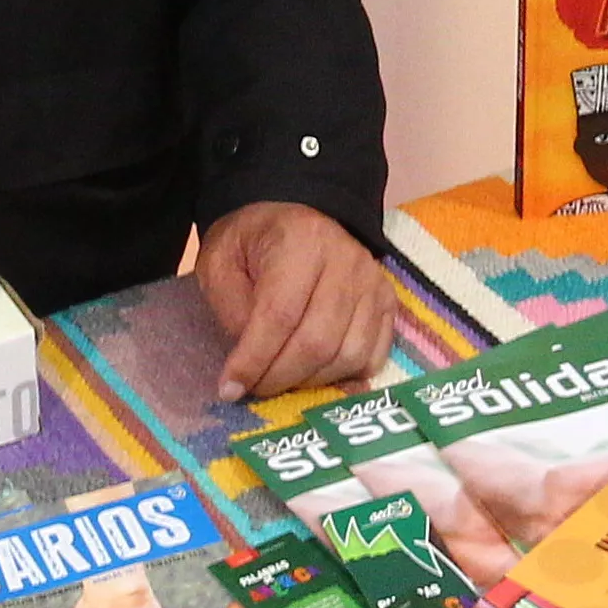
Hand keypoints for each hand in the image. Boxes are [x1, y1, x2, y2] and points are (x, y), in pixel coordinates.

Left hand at [196, 199, 397, 399]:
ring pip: (348, 355)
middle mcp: (347, 260)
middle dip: (280, 377)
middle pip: (318, 342)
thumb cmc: (251, 244)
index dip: (254, 360)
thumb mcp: (219, 264)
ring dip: (310, 382)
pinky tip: (314, 373)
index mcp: (301, 241)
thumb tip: (252, 365)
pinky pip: (373, 357)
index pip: (280, 315)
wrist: (292, 218)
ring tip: (281, 380)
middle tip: (254, 388)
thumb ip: (232, 311)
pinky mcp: (387, 302)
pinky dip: (343, 377)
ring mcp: (373, 283)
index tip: (230, 388)